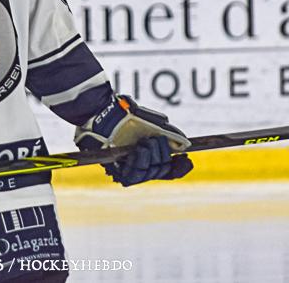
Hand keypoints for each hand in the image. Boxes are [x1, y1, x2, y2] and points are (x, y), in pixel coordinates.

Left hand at [75, 95, 192, 185]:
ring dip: (151, 158)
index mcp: (149, 154)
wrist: (103, 110)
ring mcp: (127, 167)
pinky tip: (137, 151)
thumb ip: (169, 132)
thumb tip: (186, 143)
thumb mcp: (151, 120)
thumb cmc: (123, 113)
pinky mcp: (114, 169)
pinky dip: (138, 163)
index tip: (186, 159)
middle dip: (162, 155)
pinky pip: (131, 177)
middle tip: (154, 140)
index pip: (168, 170)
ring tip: (144, 143)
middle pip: (160, 171)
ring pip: (148, 174)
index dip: (179, 168)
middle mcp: (139, 163)